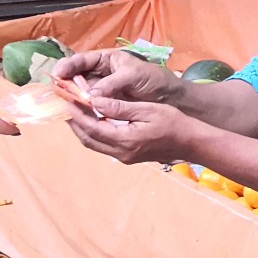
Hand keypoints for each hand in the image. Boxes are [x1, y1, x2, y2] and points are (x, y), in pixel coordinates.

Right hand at [53, 49, 179, 106]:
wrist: (170, 96)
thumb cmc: (153, 79)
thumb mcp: (134, 75)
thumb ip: (112, 83)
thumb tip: (90, 95)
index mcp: (106, 60)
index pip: (82, 60)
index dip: (68, 66)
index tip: (58, 73)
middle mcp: (100, 73)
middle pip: (76, 77)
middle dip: (64, 83)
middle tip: (55, 92)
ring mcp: (101, 89)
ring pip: (80, 92)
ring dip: (71, 97)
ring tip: (61, 103)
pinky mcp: (105, 104)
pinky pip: (89, 105)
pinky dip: (82, 109)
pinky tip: (75, 114)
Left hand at [64, 94, 196, 165]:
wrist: (190, 142)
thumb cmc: (173, 122)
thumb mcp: (147, 109)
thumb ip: (120, 107)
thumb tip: (95, 101)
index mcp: (125, 140)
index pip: (92, 127)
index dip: (78, 114)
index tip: (68, 100)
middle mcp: (120, 152)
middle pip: (88, 139)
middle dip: (75, 123)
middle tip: (67, 106)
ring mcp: (124, 157)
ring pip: (94, 144)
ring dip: (83, 129)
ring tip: (76, 113)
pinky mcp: (128, 157)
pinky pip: (103, 146)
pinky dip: (94, 133)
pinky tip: (94, 121)